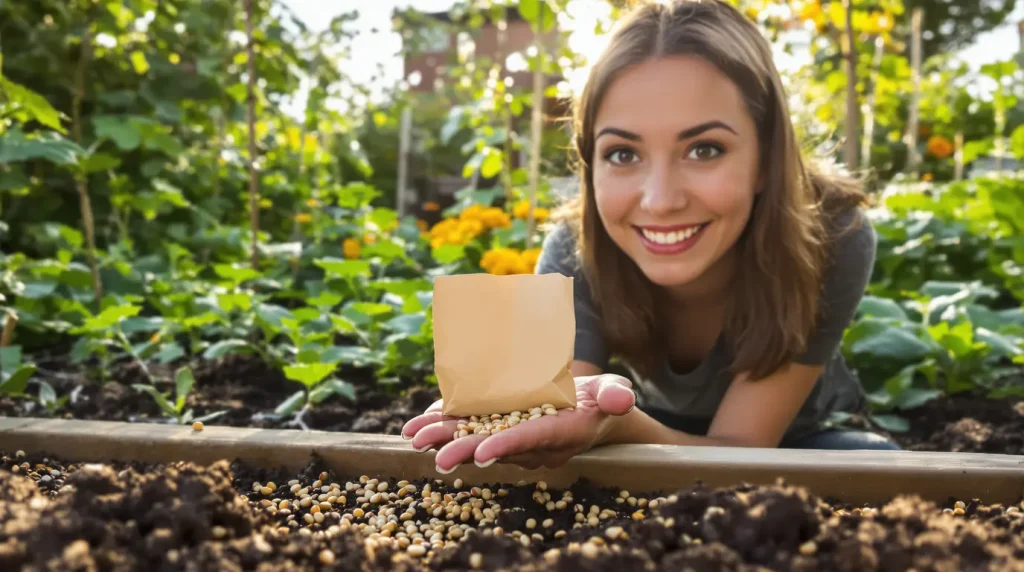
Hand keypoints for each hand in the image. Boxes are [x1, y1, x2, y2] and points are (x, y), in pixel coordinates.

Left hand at [400, 374, 636, 471]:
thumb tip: (622, 400)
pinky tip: (418, 426)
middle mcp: (533, 443)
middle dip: (464, 451)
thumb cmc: (603, 398)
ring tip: (413, 439)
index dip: (507, 446)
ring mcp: (513, 436)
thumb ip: (616, 395)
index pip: (532, 440)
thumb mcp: (615, 391)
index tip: (483, 454)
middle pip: (495, 447)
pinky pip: (469, 428)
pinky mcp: (500, 425)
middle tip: (435, 456)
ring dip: (445, 439)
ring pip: (475, 440)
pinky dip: (445, 426)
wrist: (590, 407)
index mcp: (562, 434)